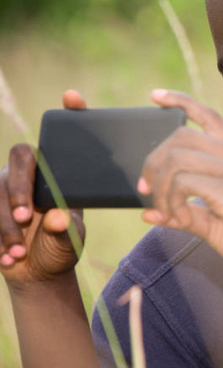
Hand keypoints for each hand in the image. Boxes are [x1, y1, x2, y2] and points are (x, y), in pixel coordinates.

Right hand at [0, 90, 86, 285]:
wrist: (36, 271)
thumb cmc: (60, 246)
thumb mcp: (70, 240)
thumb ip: (65, 228)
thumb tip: (57, 216)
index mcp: (58, 174)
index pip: (63, 139)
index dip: (70, 115)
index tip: (71, 96)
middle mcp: (30, 171)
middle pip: (20, 159)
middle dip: (20, 188)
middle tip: (27, 217)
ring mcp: (4, 183)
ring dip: (5, 224)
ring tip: (18, 252)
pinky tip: (6, 258)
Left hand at [139, 90, 222, 285]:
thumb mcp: (218, 225)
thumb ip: (186, 214)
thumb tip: (149, 214)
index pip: (209, 116)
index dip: (179, 102)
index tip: (155, 96)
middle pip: (181, 136)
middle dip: (154, 162)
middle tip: (146, 190)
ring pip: (177, 158)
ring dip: (161, 188)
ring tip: (169, 213)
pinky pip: (183, 182)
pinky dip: (171, 202)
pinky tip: (181, 219)